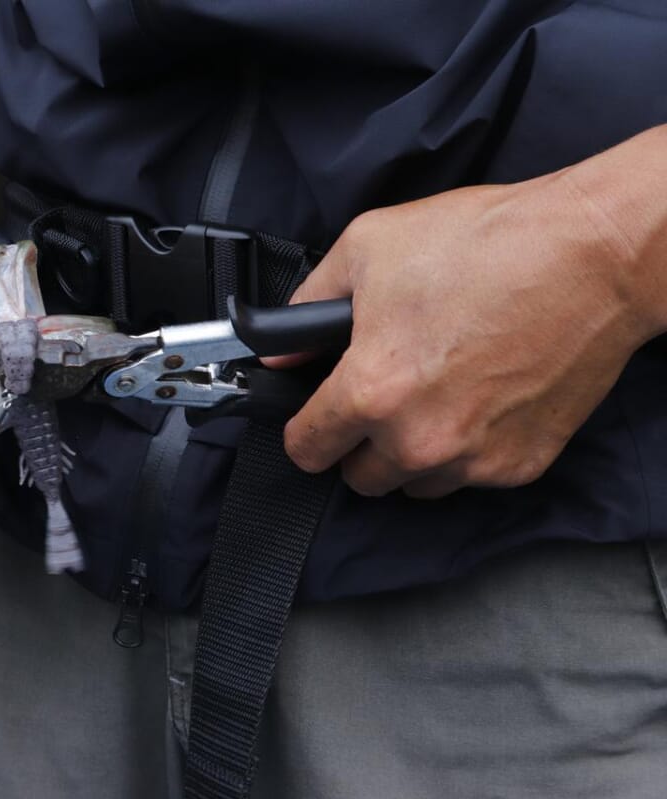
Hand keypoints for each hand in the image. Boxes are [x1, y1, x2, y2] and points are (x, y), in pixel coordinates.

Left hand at [269, 169, 659, 497]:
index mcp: (371, 392)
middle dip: (360, 443)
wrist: (592, 254)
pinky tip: (479, 396)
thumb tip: (279, 348)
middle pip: (360, 477)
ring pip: (416, 483)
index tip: (312, 424)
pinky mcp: (521, 464)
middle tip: (382, 396)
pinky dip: (467, 448)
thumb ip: (308, 304)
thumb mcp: (368, 248)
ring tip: (435, 393)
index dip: (303, 432)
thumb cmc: (484, 243)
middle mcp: (418, 439)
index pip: (307, 450)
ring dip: (413, 452)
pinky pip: (471, 475)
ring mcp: (473, 459)